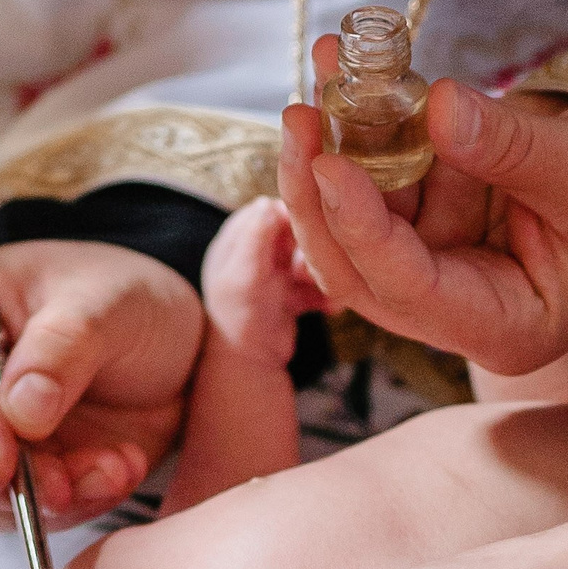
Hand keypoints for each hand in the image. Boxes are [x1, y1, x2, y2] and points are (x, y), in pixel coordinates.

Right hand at [0, 240, 205, 534]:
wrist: (157, 350)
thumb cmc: (123, 304)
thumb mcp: (111, 305)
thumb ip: (64, 349)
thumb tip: (19, 414)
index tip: (1, 466)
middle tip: (67, 488)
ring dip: (41, 502)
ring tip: (115, 468)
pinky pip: (1, 515)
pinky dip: (62, 512)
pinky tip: (110, 475)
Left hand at [200, 197, 328, 365]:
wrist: (248, 367)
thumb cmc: (238, 320)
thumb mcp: (244, 276)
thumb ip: (256, 239)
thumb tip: (269, 201)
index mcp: (235, 240)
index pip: (267, 209)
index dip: (292, 216)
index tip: (312, 228)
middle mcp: (254, 252)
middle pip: (295, 232)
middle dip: (312, 250)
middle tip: (315, 269)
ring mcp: (274, 273)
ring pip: (310, 257)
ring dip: (322, 274)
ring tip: (326, 292)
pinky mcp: (291, 293)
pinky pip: (316, 284)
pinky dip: (325, 295)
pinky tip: (331, 309)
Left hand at [281, 36, 567, 374]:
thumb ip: (511, 147)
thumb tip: (440, 107)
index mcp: (503, 328)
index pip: (411, 290)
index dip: (364, 230)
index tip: (330, 164)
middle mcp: (457, 309)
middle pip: (360, 267)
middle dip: (322, 193)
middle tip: (302, 114)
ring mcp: (437, 265)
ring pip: (357, 220)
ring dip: (333, 146)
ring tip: (325, 67)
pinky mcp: (430, 221)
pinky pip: (379, 180)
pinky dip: (361, 131)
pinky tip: (345, 73)